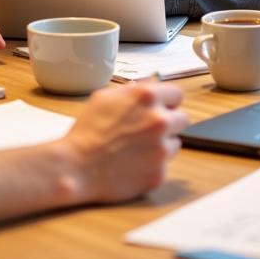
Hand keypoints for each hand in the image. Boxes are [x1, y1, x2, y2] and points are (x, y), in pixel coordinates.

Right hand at [62, 82, 188, 203]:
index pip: (177, 94)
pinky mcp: (160, 173)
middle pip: (182, 118)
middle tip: (148, 129)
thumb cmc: (87, 131)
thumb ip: (133, 90)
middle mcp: (159, 121)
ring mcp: (161, 149)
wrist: (77, 167)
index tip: (162, 107)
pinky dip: (153, 164)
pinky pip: (165, 165)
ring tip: (137, 148)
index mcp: (147, 97)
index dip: (167, 101)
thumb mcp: (105, 97)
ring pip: (175, 142)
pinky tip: (133, 163)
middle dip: (168, 122)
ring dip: (162, 144)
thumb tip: (152, 85)